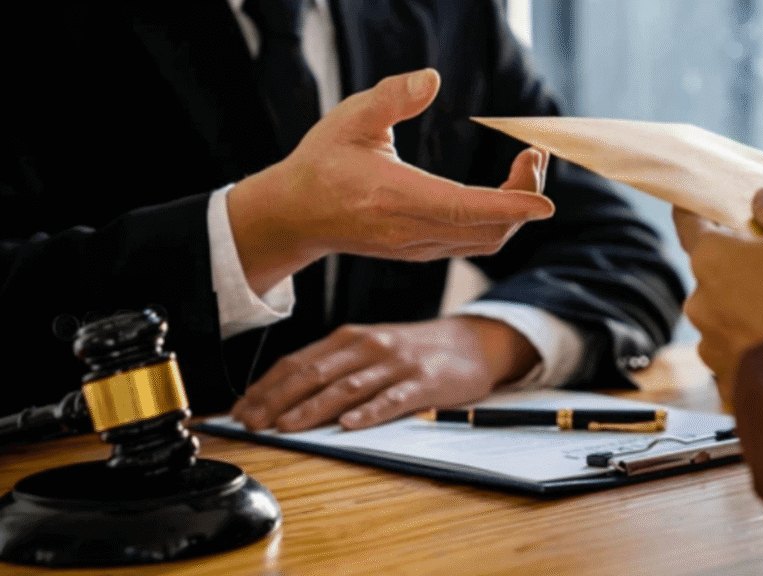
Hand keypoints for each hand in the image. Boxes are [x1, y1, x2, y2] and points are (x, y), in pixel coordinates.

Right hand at [228, 68, 554, 293]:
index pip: (462, 208)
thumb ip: (391, 97)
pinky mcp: (421, 251)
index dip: (509, 206)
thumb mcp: (349, 118)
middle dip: (524, 196)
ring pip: (485, 241)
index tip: (546, 200)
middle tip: (535, 154)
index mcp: (393, 197)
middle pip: (488, 229)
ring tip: (526, 166)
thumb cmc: (323, 161)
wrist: (295, 215)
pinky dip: (500, 219)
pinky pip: (473, 242)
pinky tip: (506, 190)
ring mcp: (417, 247)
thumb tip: (433, 79)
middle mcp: (409, 231)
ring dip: (516, 209)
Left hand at [230, 316, 540, 430]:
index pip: (297, 363)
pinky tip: (349, 424)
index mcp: (349, 339)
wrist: (469, 343)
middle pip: (314, 374)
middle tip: (252, 424)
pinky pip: (393, 399)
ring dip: (312, 408)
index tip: (241, 411)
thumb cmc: (411, 352)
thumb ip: (333, 368)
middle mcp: (368, 347)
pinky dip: (369, 412)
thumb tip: (284, 396)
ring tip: (287, 427)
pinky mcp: (423, 383)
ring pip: (347, 387)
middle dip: (277, 400)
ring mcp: (396, 364)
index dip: (266, 387)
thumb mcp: (368, 350)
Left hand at [674, 187, 762, 403]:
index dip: (694, 212)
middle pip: (714, 272)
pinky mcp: (725, 378)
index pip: (689, 223)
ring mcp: (710, 343)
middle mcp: (700, 300)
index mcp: (713, 258)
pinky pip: (739, 351)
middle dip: (741, 266)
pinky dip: (758, 345)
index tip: (691, 205)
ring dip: (750, 309)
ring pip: (726, 314)